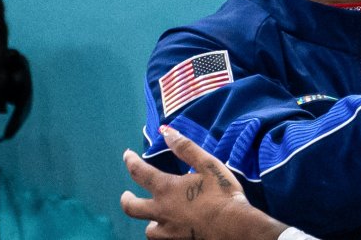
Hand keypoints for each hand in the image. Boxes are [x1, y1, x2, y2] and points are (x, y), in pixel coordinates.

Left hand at [121, 126, 286, 239]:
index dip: (130, 161)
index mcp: (166, 188)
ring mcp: (167, 230)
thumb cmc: (223, 193)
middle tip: (127, 195)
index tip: (127, 155)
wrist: (234, 227)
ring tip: (154, 217)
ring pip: (148, 228)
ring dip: (149, 220)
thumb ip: (186, 148)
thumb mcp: (208, 164)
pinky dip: (163, 233)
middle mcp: (160, 211)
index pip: (139, 172)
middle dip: (126, 199)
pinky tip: (171, 229)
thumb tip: (166, 131)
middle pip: (131, 207)